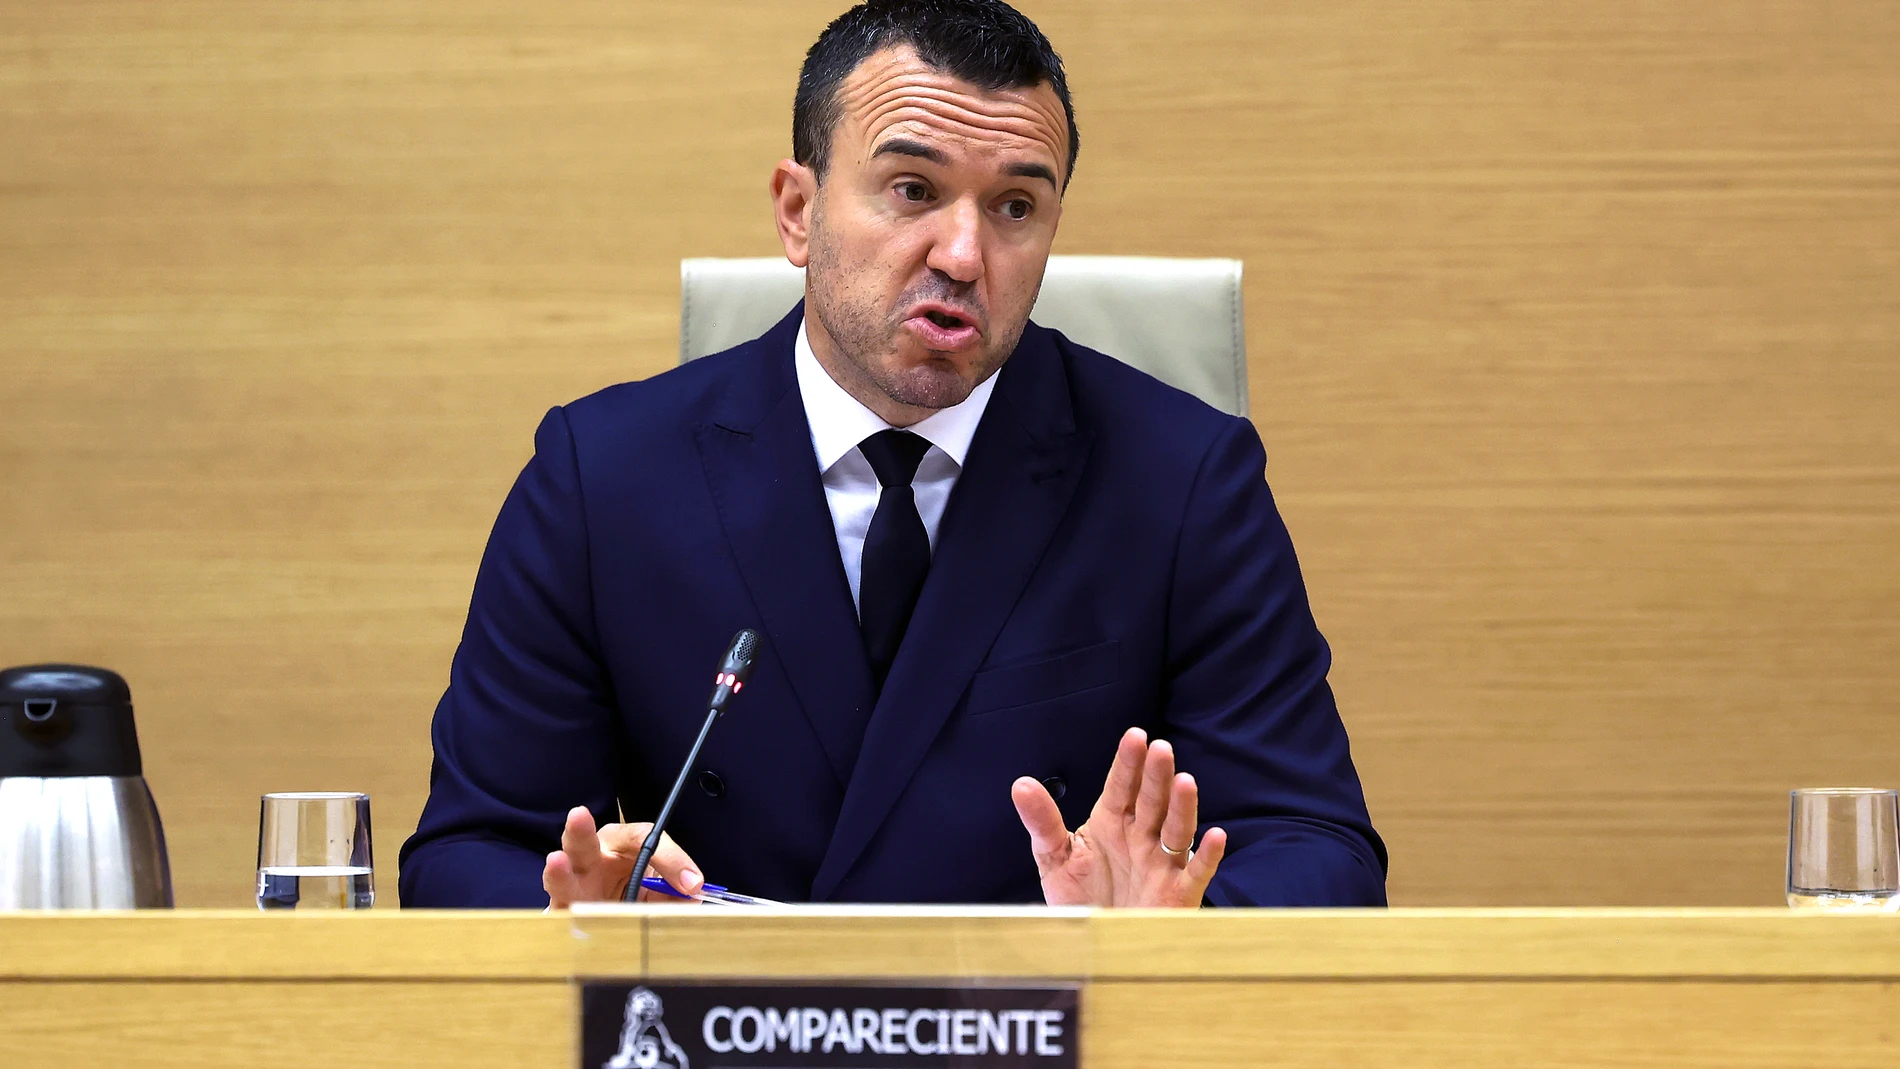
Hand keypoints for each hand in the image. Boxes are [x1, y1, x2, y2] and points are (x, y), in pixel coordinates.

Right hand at [541, 806, 705, 908]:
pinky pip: (562, 917)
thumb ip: (677, 889)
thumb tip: (694, 895)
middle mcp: (590, 860)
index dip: (670, 859)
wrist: (613, 921)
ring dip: (559, 872)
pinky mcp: (565, 919)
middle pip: (582, 841)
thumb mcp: (663, 886)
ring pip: (560, 878)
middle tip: (579, 815)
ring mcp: (572, 891)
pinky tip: (569, 917)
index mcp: (619, 844)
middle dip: (580, 829)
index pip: (642, 838)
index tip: (693, 883)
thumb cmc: (638, 891)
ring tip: (556, 861)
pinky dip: (565, 918)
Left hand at [1011, 727, 1226, 906]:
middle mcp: (1140, 837)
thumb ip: (1042, 821)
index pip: (1121, 786)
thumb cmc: (1079, 897)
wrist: (1093, 944)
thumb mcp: (1053, 857)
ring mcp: (1161, 863)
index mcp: (1111, 822)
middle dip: (1156, 776)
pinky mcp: (1177, 894)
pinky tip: (1217, 837)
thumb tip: (1021, 785)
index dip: (1128, 763)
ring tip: (1185, 781)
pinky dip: (1207, 856)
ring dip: (1182, 806)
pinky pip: (1196, 872)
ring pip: (1176, 829)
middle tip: (1160, 749)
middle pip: (1151, 801)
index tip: (1135, 736)